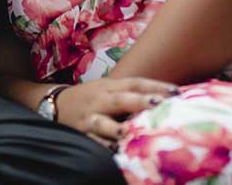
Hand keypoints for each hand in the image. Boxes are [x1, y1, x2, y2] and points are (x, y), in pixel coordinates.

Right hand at [53, 77, 176, 149]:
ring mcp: (89, 117)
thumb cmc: (91, 98)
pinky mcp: (81, 133)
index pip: (135, 83)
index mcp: (109, 87)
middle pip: (120, 99)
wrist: (55, 104)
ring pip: (101, 121)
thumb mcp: (108, 89)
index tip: (176, 92)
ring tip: (126, 132)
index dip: (155, 86)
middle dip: (138, 102)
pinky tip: (113, 149)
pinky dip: (102, 144)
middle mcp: (100, 100)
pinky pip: (92, 140)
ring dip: (114, 127)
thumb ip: (131, 93)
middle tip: (158, 104)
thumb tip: (167, 100)